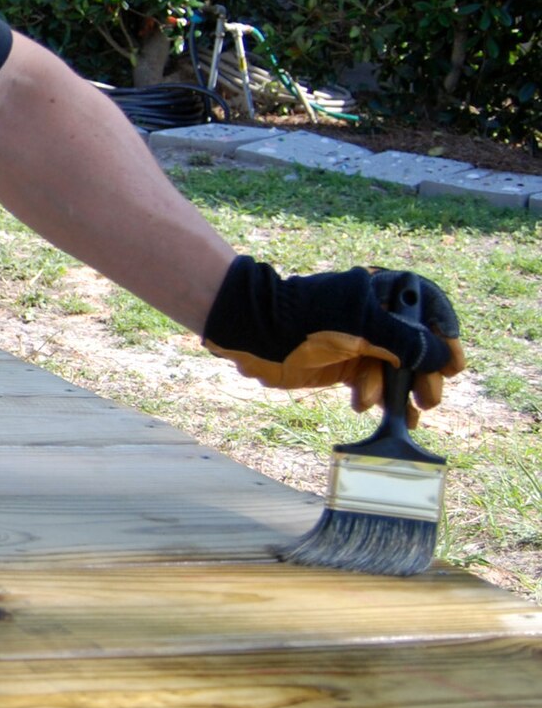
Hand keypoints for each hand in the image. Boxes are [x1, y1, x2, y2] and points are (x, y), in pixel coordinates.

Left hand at [203, 257, 464, 423]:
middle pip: (417, 348)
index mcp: (382, 294)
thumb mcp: (363, 328)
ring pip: (396, 370)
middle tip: (427, 398)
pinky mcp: (343, 365)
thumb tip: (443, 358)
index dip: (444, 338)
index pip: (427, 312)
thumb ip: (407, 342)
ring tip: (407, 412)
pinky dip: (376, 398)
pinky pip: (372, 384)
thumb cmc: (308, 320)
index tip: (453, 366)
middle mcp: (375, 317)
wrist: (254, 333)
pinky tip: (370, 408)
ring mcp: (360, 342)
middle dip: (424, 374)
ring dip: (400, 392)